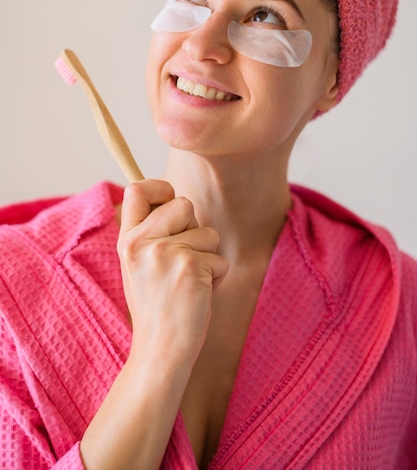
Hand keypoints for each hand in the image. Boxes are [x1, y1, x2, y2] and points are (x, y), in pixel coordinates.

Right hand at [118, 180, 228, 364]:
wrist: (160, 349)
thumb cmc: (157, 306)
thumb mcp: (140, 265)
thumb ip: (152, 233)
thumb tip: (177, 201)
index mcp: (127, 240)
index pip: (137, 190)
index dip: (159, 187)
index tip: (170, 199)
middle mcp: (142, 242)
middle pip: (183, 204)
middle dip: (194, 228)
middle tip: (181, 260)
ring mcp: (165, 253)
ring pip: (208, 233)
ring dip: (208, 257)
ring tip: (188, 282)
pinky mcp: (191, 266)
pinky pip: (220, 259)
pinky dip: (217, 277)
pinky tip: (198, 295)